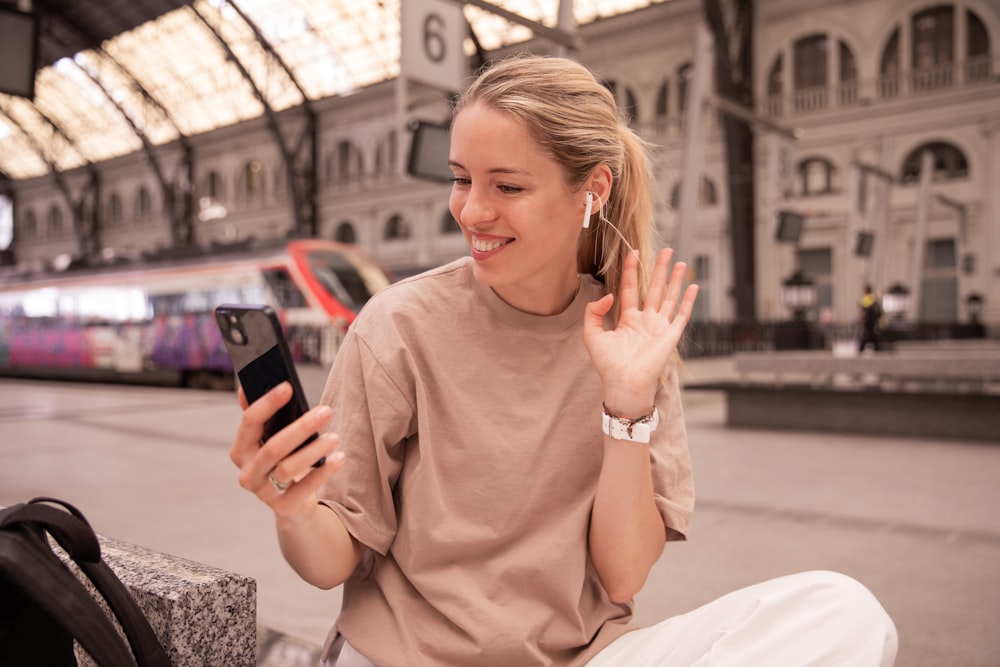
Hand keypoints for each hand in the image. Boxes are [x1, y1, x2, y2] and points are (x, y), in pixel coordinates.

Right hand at [229, 382, 344, 519]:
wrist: (291, 502)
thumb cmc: (282, 461)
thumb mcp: (270, 438)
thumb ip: (261, 416)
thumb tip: (245, 388)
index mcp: (240, 450)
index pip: (249, 422)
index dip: (268, 403)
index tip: (288, 386)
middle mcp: (247, 472)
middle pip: (273, 447)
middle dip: (301, 427)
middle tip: (326, 410)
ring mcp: (263, 492)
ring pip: (289, 468)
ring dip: (315, 450)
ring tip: (335, 438)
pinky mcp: (283, 507)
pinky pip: (304, 488)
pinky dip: (324, 472)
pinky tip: (339, 458)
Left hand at [582, 248, 697, 416]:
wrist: (624, 383)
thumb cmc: (607, 364)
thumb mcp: (591, 334)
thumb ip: (593, 312)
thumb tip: (608, 295)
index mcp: (627, 319)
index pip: (630, 288)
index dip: (631, 270)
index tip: (633, 252)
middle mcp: (645, 320)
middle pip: (653, 288)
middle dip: (659, 268)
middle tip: (666, 250)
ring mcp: (659, 327)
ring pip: (669, 297)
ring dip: (675, 280)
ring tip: (680, 262)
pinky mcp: (670, 336)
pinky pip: (682, 314)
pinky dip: (689, 301)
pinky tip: (693, 287)